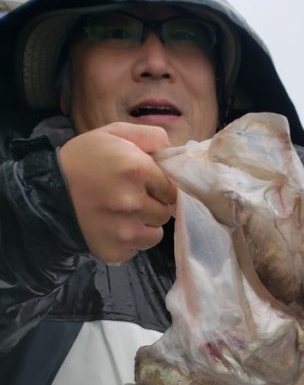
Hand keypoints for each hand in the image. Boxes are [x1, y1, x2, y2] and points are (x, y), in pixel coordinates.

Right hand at [59, 122, 176, 262]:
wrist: (47, 195)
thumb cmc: (82, 160)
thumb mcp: (112, 134)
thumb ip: (149, 136)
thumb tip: (174, 151)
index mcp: (136, 169)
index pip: (171, 187)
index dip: (160, 186)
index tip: (146, 185)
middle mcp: (134, 202)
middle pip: (165, 212)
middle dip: (153, 205)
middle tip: (132, 199)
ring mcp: (125, 231)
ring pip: (156, 233)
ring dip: (144, 225)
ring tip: (123, 215)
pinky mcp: (117, 251)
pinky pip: (137, 249)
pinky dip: (130, 241)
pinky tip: (113, 228)